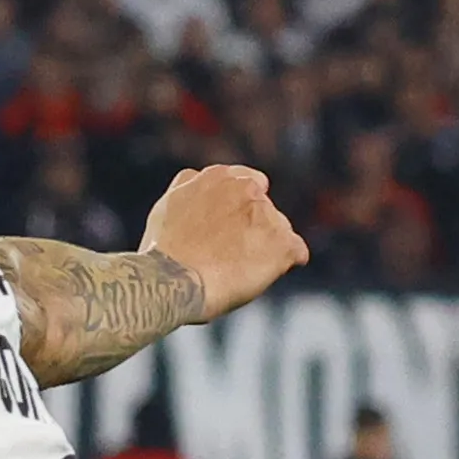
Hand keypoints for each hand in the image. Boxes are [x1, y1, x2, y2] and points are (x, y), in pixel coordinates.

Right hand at [139, 165, 308, 324]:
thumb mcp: (168, 207)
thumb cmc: (162, 253)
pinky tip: (264, 275)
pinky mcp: (281, 243)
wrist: (170, 281)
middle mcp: (246, 188)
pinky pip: (296, 252)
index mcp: (218, 176)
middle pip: (262, 208)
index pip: (246, 184)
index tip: (226, 230)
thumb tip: (196, 181)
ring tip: (237, 272)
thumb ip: (190, 190)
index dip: (237, 210)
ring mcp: (266, 214)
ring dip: (265, 248)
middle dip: (253, 227)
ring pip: (279, 230)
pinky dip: (285, 264)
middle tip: (230, 255)